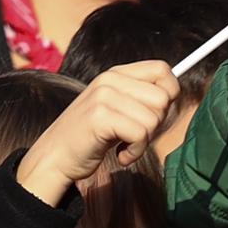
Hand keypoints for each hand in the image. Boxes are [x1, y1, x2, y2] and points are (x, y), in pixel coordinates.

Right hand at [20, 59, 182, 202]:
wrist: (53, 157)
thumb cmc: (89, 138)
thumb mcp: (114, 109)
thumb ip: (138, 98)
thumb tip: (174, 95)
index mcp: (115, 74)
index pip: (162, 69)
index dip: (170, 95)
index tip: (155, 116)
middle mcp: (109, 79)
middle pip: (163, 97)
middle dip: (157, 124)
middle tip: (136, 136)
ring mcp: (103, 96)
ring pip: (153, 119)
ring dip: (144, 142)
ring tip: (124, 146)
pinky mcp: (100, 117)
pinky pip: (140, 135)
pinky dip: (134, 152)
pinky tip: (120, 155)